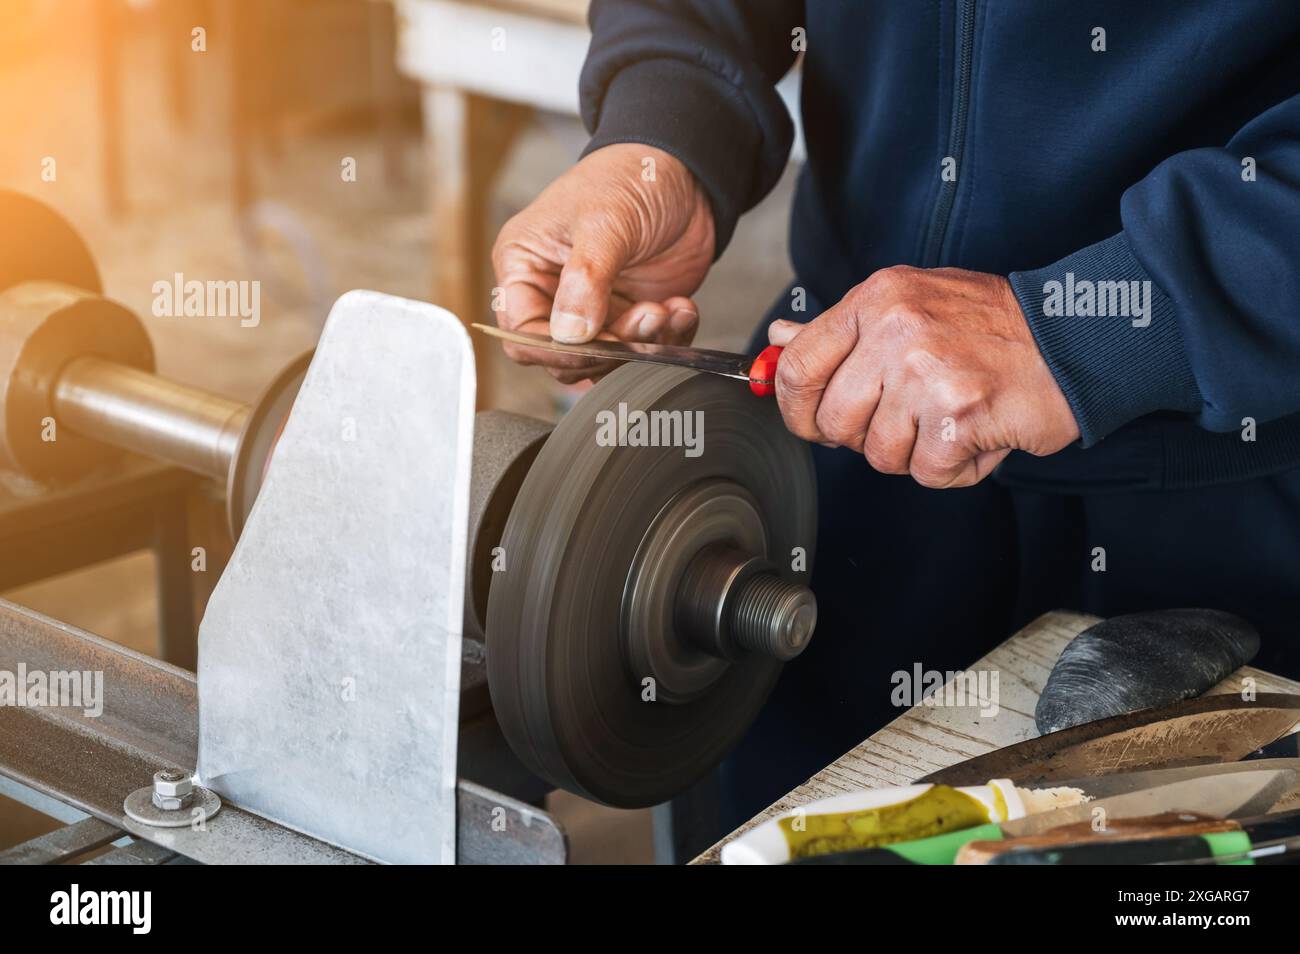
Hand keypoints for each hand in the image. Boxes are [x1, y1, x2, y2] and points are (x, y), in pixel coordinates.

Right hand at [490, 143, 714, 382]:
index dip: (554, 351)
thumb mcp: (604, 221)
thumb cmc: (630, 177)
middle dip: (608, 348)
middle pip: (563, 357)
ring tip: (667, 310)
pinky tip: (681, 308)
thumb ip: (585, 279)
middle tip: (645, 318)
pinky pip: (644, 349)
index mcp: (525, 265)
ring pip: (606, 361)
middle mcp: (553, 293)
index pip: (520, 332)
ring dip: (642, 344)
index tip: (594, 346)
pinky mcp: (631, 315)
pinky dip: (668, 338)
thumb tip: (569, 334)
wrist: (685, 171)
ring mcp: (595, 308)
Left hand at [769, 266, 1079, 486]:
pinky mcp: (959, 417)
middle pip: (833, 422)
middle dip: (863, 436)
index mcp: (877, 300)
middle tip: (905, 417)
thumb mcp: (909, 304)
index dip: (797, 408)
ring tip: (948, 417)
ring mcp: (927, 374)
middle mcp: (896, 331)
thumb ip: (842, 329)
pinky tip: (976, 434)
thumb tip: (780, 338)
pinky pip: (928, 472)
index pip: (799, 366)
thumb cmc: (992, 326)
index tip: (813, 419)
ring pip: (879, 454)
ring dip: (914, 452)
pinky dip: (954, 467)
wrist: (1076, 338)